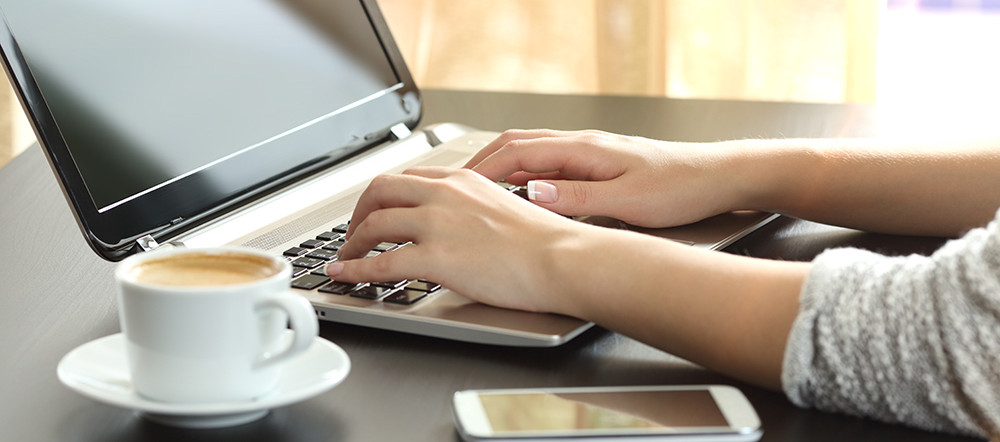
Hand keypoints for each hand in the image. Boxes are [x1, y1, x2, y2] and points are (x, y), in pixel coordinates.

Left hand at [328, 166, 590, 312]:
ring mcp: (438, 224)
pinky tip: (346, 276)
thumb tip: (460, 228)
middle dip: (359, 212)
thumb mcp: (505, 208)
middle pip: (380, 190)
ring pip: (374, 223)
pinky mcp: (436, 257)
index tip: (377, 210)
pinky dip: (355, 269)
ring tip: (346, 258)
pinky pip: (380, 262)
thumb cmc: (547, 244)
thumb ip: (474, 210)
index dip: (383, 196)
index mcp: (463, 180)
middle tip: (354, 232)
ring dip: (352, 242)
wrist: (562, 259)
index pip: (408, 178)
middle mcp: (445, 194)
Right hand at [465, 129, 740, 227]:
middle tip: (455, 183)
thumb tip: (532, 193)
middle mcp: (584, 144)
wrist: (718, 176)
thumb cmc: (680, 186)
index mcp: (585, 149)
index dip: (482, 168)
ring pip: (533, 151)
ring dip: (502, 165)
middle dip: (482, 162)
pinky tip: (523, 190)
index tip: (456, 184)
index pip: (518, 152)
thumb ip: (577, 198)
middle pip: (518, 144)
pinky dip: (525, 172)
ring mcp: (591, 151)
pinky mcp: (600, 163)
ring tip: (479, 187)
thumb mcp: (627, 201)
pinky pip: (550, 161)